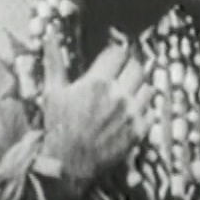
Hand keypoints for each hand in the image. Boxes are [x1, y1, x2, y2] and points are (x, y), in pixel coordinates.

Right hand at [40, 31, 155, 189]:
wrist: (66, 165)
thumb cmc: (57, 127)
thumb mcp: (53, 91)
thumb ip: (54, 60)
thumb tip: (49, 34)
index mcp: (98, 82)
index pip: (119, 53)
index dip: (115, 53)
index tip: (111, 58)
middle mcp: (118, 95)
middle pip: (137, 66)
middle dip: (129, 66)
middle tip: (119, 73)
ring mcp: (131, 113)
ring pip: (147, 86)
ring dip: (138, 85)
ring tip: (125, 91)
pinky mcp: (139, 130)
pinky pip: (150, 109)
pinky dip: (142, 107)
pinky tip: (129, 110)